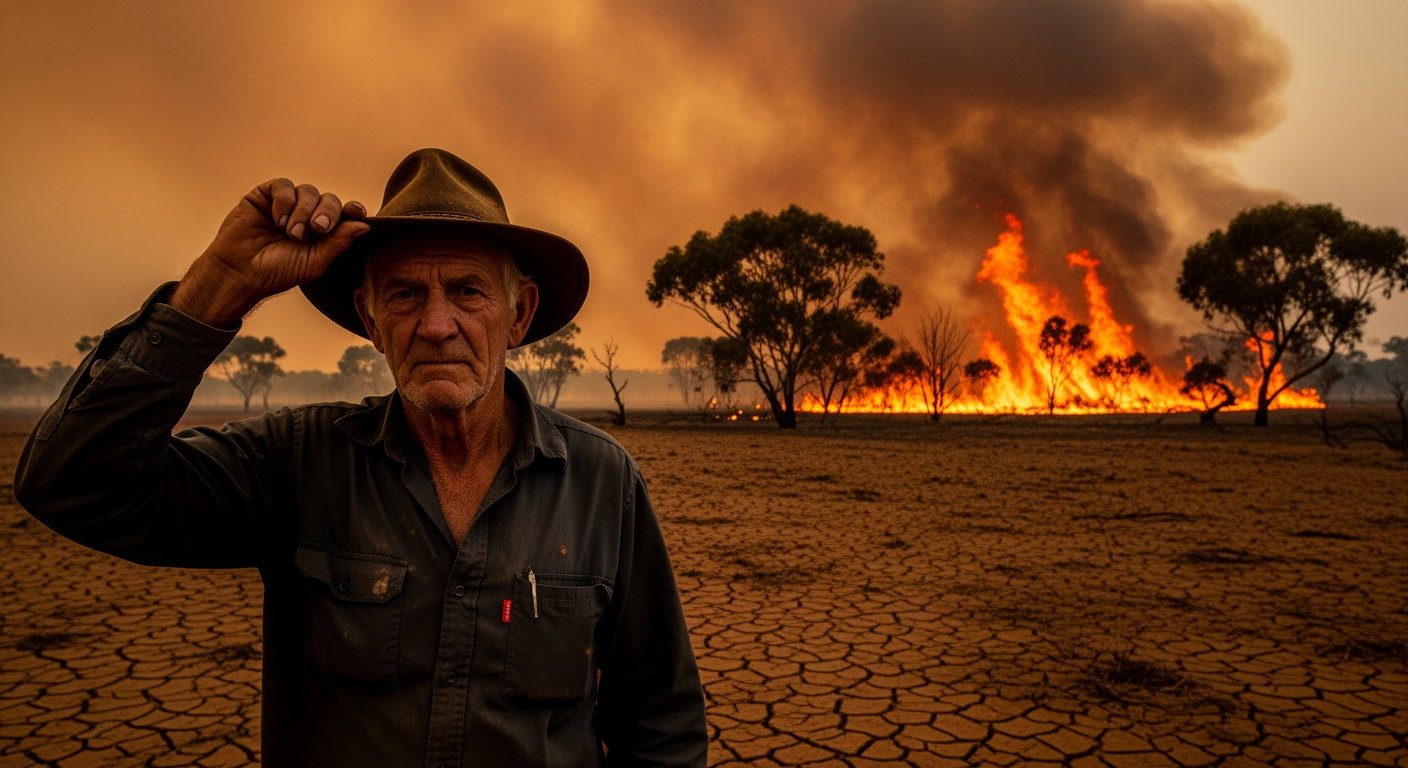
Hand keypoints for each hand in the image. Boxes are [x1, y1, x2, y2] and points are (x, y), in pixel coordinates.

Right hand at [170, 179, 370, 327]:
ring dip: (304, 211)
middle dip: (328, 212)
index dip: (353, 209)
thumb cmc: (278, 271)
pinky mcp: (266, 195)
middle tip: (318, 229)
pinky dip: (285, 201)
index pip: (344, 214)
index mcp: (322, 232)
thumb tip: (364, 224)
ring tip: (291, 232)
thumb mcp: (315, 261)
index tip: (356, 211)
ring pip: (308, 191)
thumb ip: (338, 242)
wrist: (241, 272)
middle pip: (329, 199)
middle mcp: (307, 215)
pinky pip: (284, 185)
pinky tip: (278, 219)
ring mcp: (287, 204)